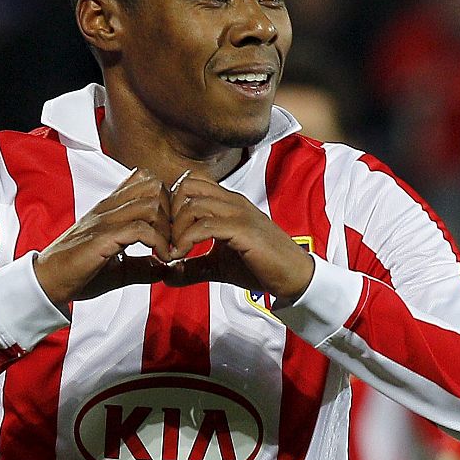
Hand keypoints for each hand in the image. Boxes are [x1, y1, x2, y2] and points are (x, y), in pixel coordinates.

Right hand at [33, 168, 174, 305]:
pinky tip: (161, 259)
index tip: (173, 229)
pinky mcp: (102, 238)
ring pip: (151, 203)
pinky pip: (141, 228)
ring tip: (169, 251)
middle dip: (173, 212)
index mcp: (111, 209)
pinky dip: (159, 244)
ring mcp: (105, 220)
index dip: (168, 200)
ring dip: (168, 229)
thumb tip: (166, 268)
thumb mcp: (118, 267)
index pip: (145, 180)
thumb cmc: (79, 273)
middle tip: (175, 239)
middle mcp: (109, 208)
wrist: (47, 281)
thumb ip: (142, 265)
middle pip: (155, 186)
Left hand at [159, 176, 315, 300]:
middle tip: (165, 241)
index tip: (165, 234)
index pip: (190, 183)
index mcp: (228, 202)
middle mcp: (232, 201)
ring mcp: (238, 213)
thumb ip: (193, 266)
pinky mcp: (243, 230)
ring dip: (175, 229)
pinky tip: (180, 256)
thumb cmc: (261, 267)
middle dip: (168, 214)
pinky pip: (204, 226)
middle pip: (186, 186)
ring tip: (172, 252)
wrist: (294, 276)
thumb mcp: (218, 265)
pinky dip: (185, 241)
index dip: (171, 205)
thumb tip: (166, 273)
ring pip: (192, 204)